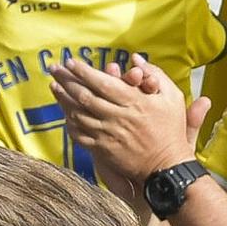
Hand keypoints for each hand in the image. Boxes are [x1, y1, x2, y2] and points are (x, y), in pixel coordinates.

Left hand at [52, 57, 210, 189]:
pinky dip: (70, 123)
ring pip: (78, 114)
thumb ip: (155, 74)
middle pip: (84, 95)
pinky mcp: (103, 150)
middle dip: (66, 80)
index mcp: (133, 101)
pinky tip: (65, 114)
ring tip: (54, 86)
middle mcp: (117, 116)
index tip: (70, 62)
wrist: (167, 167)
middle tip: (54, 69)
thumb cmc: (171, 130)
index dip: (83, 71)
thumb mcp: (172, 97)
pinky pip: (80, 134)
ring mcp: (108, 134)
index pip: (102, 82)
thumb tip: (136, 58)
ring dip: (63, 99)